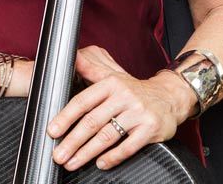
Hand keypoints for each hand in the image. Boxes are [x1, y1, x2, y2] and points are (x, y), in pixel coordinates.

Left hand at [46, 47, 192, 171]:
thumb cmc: (136, 91)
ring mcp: (138, 113)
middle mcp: (124, 96)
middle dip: (72, 141)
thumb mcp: (113, 77)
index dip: (65, 117)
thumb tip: (72, 58)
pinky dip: (112, 157)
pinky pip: (128, 147)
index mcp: (111, 84)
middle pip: (93, 122)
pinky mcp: (151, 129)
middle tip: (58, 155)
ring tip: (73, 162)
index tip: (52, 131)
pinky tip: (100, 163)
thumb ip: (91, 71)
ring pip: (107, 136)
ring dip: (87, 152)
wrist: (170, 97)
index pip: (83, 101)